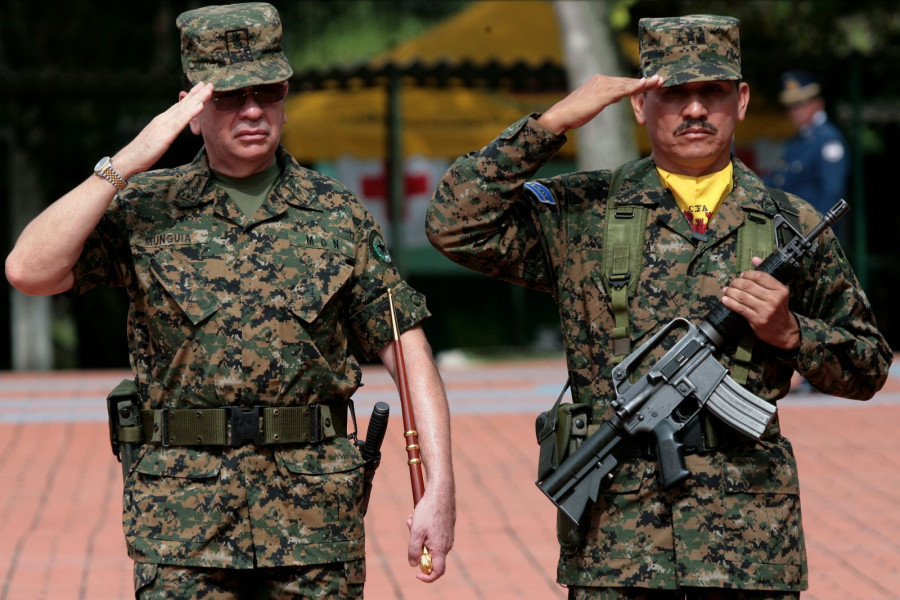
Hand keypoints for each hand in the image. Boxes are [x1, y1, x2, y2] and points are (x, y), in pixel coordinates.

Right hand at [113, 81, 212, 177]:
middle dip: (197, 93)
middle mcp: (164, 118)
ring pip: (185, 109)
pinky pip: (182, 121)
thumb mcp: (157, 140)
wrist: (130, 158)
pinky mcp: (167, 133)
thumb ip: (164, 133)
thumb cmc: (142, 153)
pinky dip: (192, 112)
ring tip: (209, 89)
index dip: (190, 97)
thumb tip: (170, 132)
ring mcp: (165, 124)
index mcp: (162, 120)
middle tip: (209, 83)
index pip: (179, 106)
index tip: (200, 88)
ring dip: (198, 98)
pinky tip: (201, 105)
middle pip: (183, 104)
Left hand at [406, 486, 454, 582]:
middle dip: (417, 546)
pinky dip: (424, 528)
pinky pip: (434, 534)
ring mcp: (448, 536)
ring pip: (430, 542)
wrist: (441, 492)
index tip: (417, 573)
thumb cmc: (429, 511)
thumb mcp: (416, 532)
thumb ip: (414, 551)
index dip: (427, 577)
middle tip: (411, 529)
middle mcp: (447, 544)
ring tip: (414, 519)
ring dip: (419, 534)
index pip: (438, 572)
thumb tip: (414, 564)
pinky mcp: (447, 527)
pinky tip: (420, 515)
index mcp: (440, 548)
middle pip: (431, 555)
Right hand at [538, 74, 663, 134]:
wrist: (561, 115)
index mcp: (599, 81)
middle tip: (660, 79)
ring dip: (644, 83)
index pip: (622, 82)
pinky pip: (623, 90)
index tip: (650, 82)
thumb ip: (606, 97)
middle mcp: (602, 79)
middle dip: (645, 82)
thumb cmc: (574, 113)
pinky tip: (645, 85)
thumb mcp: (593, 103)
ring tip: (658, 81)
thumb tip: (617, 96)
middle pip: (627, 81)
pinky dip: (635, 87)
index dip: (637, 83)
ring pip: (627, 84)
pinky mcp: (603, 93)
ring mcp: (602, 85)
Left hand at [721, 256, 800, 349]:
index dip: (748, 274)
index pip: (760, 276)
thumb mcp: (778, 291)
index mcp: (780, 290)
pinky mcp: (757, 320)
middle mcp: (774, 299)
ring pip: (742, 296)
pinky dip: (730, 302)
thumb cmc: (779, 309)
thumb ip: (766, 275)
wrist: (784, 331)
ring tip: (726, 290)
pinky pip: (740, 308)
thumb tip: (754, 259)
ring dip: (731, 292)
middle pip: (749, 285)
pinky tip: (725, 299)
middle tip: (732, 283)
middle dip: (737, 282)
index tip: (742, 275)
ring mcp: (766, 310)